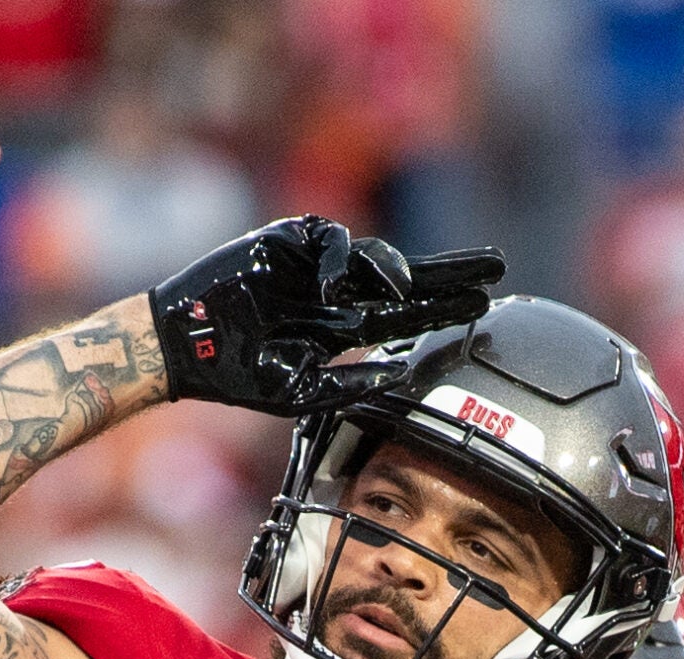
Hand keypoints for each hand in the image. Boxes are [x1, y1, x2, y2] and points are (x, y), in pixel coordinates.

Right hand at [149, 217, 503, 414]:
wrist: (186, 346)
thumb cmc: (237, 373)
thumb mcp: (301, 393)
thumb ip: (350, 386)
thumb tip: (401, 373)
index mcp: (344, 325)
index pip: (408, 313)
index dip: (446, 307)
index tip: (487, 304)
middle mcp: (338, 291)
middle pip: (407, 276)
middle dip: (451, 270)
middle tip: (496, 266)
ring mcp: (314, 264)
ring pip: (374, 255)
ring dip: (397, 270)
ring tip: (408, 288)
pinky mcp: (287, 240)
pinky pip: (329, 240)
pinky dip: (336, 261)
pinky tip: (333, 287)